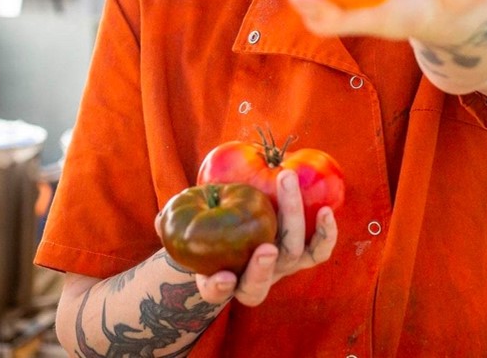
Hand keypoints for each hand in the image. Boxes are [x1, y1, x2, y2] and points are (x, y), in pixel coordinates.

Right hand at [158, 170, 337, 306]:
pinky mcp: (301, 252)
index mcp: (223, 281)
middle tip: (264, 248)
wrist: (237, 232)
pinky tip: (326, 210)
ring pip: (292, 256)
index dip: (218, 287)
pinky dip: (326, 234)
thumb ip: (172, 226)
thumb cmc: (208, 232)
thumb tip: (159, 220)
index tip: (218, 278)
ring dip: (295, 227)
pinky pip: (318, 250)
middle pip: (261, 279)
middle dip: (262, 267)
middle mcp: (255, 279)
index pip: (218, 290)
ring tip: (291, 195)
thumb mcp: (186, 230)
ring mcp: (280, 266)